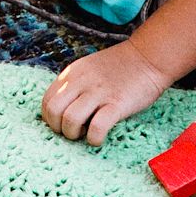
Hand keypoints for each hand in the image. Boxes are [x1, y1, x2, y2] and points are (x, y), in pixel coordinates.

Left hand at [41, 40, 169, 145]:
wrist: (148, 57)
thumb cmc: (120, 67)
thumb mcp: (88, 69)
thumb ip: (73, 85)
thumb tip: (61, 109)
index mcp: (71, 73)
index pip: (47, 100)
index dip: (51, 118)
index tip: (64, 124)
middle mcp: (81, 82)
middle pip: (53, 111)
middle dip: (59, 128)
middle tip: (74, 131)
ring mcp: (98, 92)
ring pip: (70, 120)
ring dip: (74, 134)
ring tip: (85, 133)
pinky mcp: (117, 104)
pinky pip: (96, 127)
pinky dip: (94, 139)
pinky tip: (99, 138)